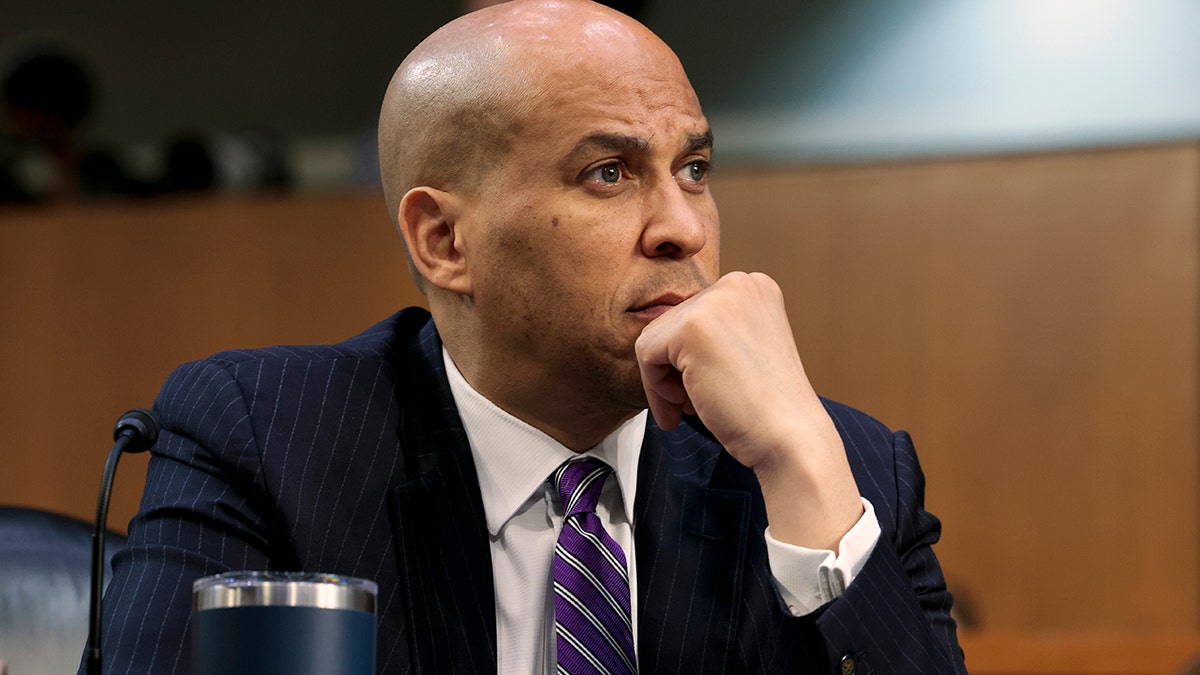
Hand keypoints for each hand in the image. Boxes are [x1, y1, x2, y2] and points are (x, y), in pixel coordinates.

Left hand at [635, 271, 862, 549]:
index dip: (687, 359)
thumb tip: (657, 339)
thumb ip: (710, 335)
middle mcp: (738, 283)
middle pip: (671, 324)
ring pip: (654, 338)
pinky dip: (656, 388)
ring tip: (691, 408)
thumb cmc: (767, 409)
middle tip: (692, 406)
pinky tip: (687, 407)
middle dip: (673, 370)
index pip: (693, 315)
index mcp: (754, 287)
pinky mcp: (692, 326)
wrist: (791, 438)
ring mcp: (716, 301)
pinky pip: (645, 353)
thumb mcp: (741, 352)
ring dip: (663, 381)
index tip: (699, 390)